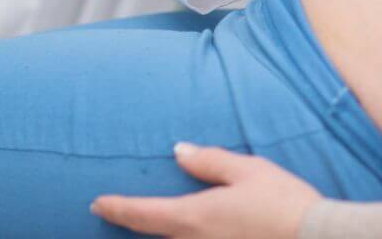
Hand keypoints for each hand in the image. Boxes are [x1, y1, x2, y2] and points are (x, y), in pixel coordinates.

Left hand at [91, 141, 320, 237]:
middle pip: (154, 234)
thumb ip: (210, 162)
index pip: (144, 213)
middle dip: (132, 222)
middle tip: (112, 213)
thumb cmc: (283, 204)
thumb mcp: (249, 172)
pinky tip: (187, 231)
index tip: (97, 204)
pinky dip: (182, 238)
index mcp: (195, 217)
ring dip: (158, 233)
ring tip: (148, 222)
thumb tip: (180, 152)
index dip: (117, 208)